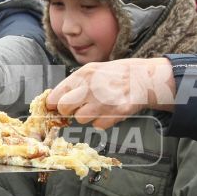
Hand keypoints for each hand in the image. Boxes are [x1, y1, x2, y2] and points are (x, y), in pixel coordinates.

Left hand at [48, 57, 174, 128]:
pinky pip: (98, 125)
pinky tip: (109, 110)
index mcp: (82, 75)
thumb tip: (54, 99)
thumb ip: (74, 84)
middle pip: (64, 109)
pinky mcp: (115, 113)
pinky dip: (102, 121)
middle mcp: (90, 87)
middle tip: (77, 107)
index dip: (53, 104)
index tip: (54, 107)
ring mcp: (103, 101)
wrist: (143, 78)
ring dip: (87, 116)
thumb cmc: (115, 75)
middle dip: (69, 111)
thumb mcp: (92, 70)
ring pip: (81, 119)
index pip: (55, 96)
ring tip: (98, 106)